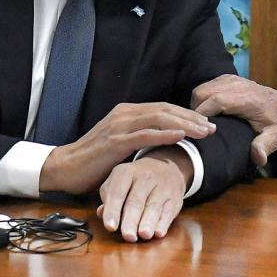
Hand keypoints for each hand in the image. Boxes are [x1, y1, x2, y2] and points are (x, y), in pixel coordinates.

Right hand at [39, 102, 214, 193]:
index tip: (206, 123)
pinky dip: (164, 134)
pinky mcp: (115, 141)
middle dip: (192, 118)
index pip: (163, 108)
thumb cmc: (94, 159)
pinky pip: (144, 135)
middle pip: (165, 109)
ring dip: (184, 124)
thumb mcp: (121, 143)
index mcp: (127, 112)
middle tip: (212, 127)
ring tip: (203, 131)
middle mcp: (124, 114)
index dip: (187, 114)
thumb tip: (166, 139)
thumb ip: (140, 136)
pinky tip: (180, 135)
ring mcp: (119, 126)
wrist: (64, 168)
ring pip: (158, 119)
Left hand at [97, 147, 188, 241]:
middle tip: (128, 236)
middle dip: (131, 220)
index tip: (110, 227)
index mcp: (126, 172)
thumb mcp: (119, 182)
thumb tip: (101, 213)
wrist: (164, 168)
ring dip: (148, 222)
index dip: (113, 210)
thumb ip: (109, 198)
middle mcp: (144, 177)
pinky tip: (158, 233)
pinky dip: (163, 223)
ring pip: (153, 206)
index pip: (117, 192)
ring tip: (144, 235)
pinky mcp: (174, 197)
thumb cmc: (134, 181)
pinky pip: (168, 211)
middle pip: (136, 201)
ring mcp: (161, 186)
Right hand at [191, 74, 276, 166]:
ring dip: (197, 105)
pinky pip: (206, 86)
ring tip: (201, 123)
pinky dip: (202, 99)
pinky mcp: (228, 79)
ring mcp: (232, 80)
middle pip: (203, 93)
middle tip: (197, 129)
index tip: (198, 131)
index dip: (202, 114)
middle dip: (195, 111)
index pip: (216, 100)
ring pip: (202, 89)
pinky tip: (207, 113)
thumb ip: (264, 147)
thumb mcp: (275, 137)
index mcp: (247, 98)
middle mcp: (237, 85)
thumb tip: (258, 158)